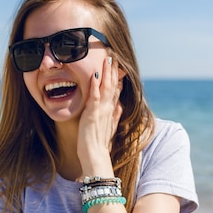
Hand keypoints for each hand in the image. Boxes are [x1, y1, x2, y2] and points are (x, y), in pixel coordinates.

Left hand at [77, 56, 123, 173]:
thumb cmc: (99, 145)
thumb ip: (114, 116)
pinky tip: (94, 74)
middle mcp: (108, 109)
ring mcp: (101, 111)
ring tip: (108, 59)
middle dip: (113, 70)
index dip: (117, 77)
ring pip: (106, 88)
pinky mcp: (92, 115)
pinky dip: (95, 85)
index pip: (115, 90)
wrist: (95, 157)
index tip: (118, 65)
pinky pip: (94, 97)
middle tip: (113, 55)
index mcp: (111, 111)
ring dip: (107, 73)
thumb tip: (119, 105)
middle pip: (113, 86)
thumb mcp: (109, 128)